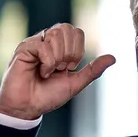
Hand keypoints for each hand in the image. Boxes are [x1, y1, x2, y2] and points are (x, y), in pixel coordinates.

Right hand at [0, 23, 115, 119]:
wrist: (30, 107)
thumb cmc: (49, 95)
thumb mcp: (77, 82)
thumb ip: (93, 70)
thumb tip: (113, 58)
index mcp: (60, 46)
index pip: (77, 32)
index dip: (78, 51)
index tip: (69, 68)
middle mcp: (47, 40)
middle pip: (67, 28)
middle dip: (70, 53)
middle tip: (61, 69)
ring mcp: (34, 43)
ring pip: (56, 34)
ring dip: (58, 58)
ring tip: (50, 71)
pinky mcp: (23, 48)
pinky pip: (43, 46)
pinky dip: (48, 63)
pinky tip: (41, 72)